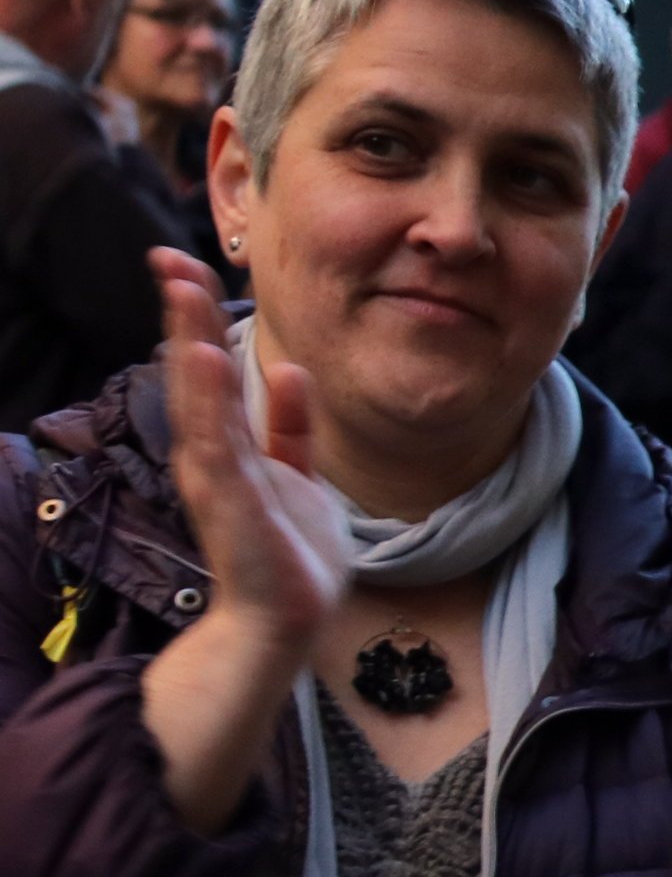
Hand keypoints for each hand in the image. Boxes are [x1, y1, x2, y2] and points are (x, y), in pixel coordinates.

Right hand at [155, 251, 348, 660]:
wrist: (286, 619)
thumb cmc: (287, 551)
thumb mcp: (296, 473)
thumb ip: (290, 427)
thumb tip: (290, 371)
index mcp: (226, 444)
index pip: (207, 367)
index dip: (199, 316)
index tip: (189, 265)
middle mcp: (211, 454)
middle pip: (193, 370)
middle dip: (184, 315)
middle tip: (170, 257)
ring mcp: (217, 477)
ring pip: (199, 397)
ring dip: (189, 342)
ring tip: (183, 291)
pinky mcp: (233, 502)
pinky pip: (220, 442)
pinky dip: (211, 402)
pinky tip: (207, 360)